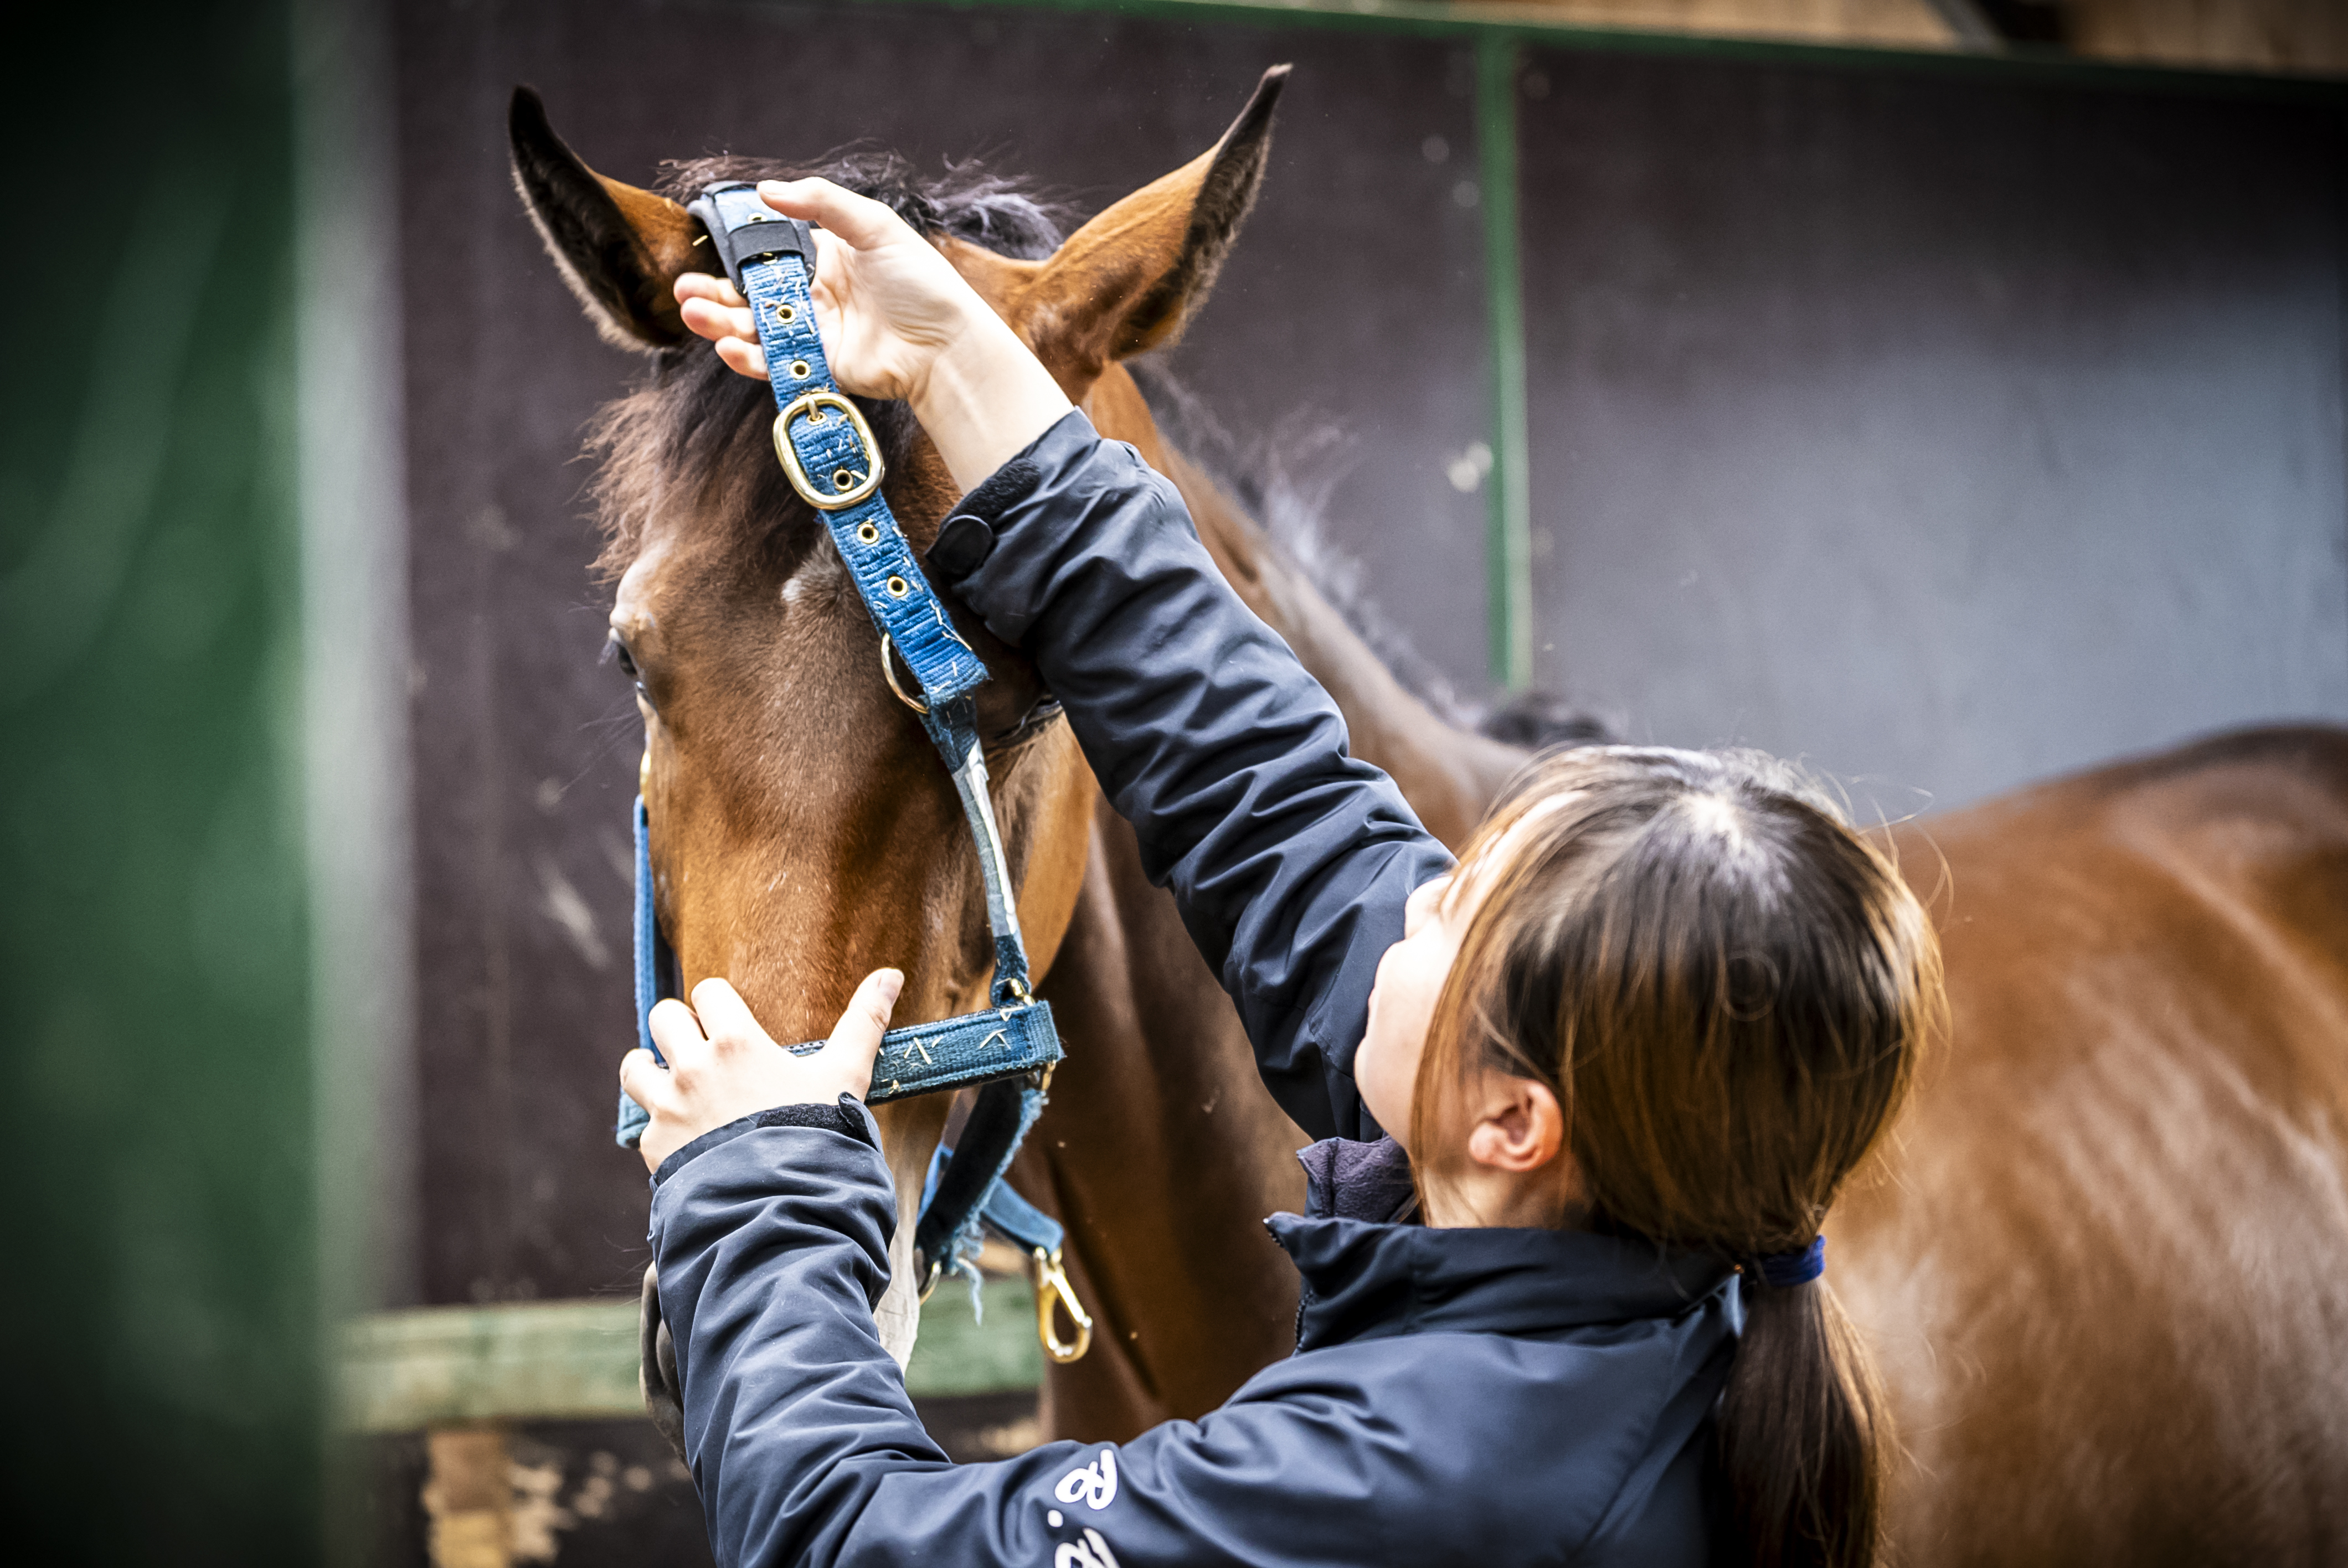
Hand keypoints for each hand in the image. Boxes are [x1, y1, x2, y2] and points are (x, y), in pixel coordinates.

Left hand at [619, 969, 902, 1171]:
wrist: (783, 1206)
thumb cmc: (818, 1135)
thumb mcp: (846, 1075)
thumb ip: (865, 1021)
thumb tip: (891, 974)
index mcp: (735, 1041)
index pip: (708, 992)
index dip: (720, 1003)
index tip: (731, 1019)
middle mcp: (693, 1067)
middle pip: (663, 1018)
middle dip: (680, 1027)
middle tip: (702, 1047)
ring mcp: (668, 1107)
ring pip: (636, 1067)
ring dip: (651, 1067)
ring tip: (673, 1081)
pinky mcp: (655, 1146)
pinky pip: (644, 1123)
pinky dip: (660, 1125)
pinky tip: (686, 1136)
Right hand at [673, 178, 1071, 491]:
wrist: (947, 345)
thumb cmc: (921, 283)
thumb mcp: (874, 226)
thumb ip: (820, 203)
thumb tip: (765, 190)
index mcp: (825, 257)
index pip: (769, 253)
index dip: (738, 254)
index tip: (709, 250)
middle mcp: (813, 294)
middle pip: (751, 294)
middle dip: (714, 292)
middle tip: (683, 289)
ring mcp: (813, 333)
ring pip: (754, 329)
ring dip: (719, 322)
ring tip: (693, 313)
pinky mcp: (817, 367)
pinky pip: (773, 363)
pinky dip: (747, 357)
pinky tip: (727, 345)